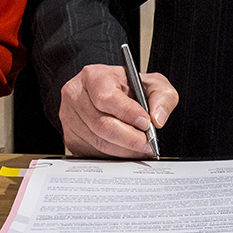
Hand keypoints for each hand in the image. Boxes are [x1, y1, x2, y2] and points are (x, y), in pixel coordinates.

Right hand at [58, 63, 177, 157]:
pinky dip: (113, 156)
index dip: (128, 114)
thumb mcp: (151, 83)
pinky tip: (126, 150)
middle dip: (130, 138)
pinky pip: (92, 153)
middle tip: (148, 143)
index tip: (146, 123)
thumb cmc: (127, 87)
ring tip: (141, 148)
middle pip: (102, 125)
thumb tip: (157, 119)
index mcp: (94, 76)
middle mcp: (76, 95)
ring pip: (98, 142)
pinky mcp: (70, 137)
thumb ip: (162, 96)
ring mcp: (69, 117)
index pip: (107, 98)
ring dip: (124, 150)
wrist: (108, 92)